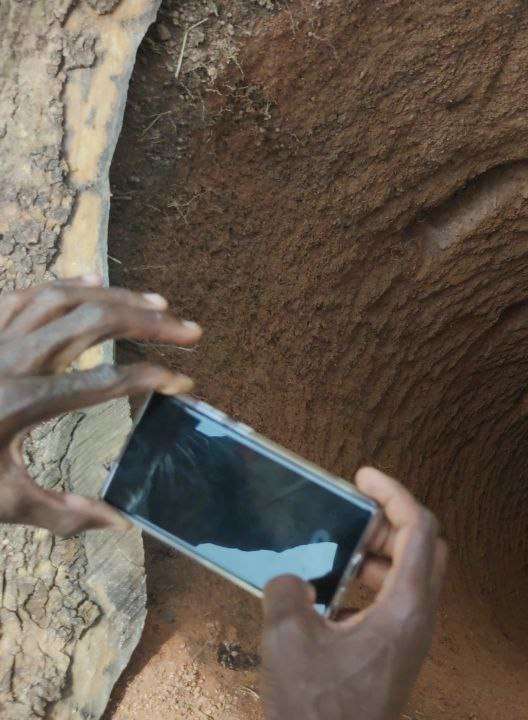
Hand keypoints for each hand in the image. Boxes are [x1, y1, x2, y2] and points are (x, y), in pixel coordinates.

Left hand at [0, 276, 200, 535]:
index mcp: (19, 403)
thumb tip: (120, 523)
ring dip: (117, 297)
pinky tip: (95, 286)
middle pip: (94, 322)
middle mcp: (8, 358)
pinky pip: (28, 293)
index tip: (184, 383)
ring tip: (157, 307)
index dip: (152, 379)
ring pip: (65, 297)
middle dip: (149, 324)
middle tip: (191, 332)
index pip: (104, 382)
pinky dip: (69, 286)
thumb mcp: (1, 503)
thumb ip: (64, 514)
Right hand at [260, 467, 447, 719]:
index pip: (419, 529)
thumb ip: (287, 594)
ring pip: (410, 575)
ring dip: (377, 554)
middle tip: (351, 513)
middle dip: (390, 522)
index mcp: (407, 607)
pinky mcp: (397, 653)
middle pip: (424, 547)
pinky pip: (394, 602)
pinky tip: (329, 593)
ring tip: (336, 550)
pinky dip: (369, 584)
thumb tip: (289, 577)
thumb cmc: (318, 708)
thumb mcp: (289, 643)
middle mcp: (419, 618)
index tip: (364, 476)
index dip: (395, 494)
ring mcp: (411, 637)